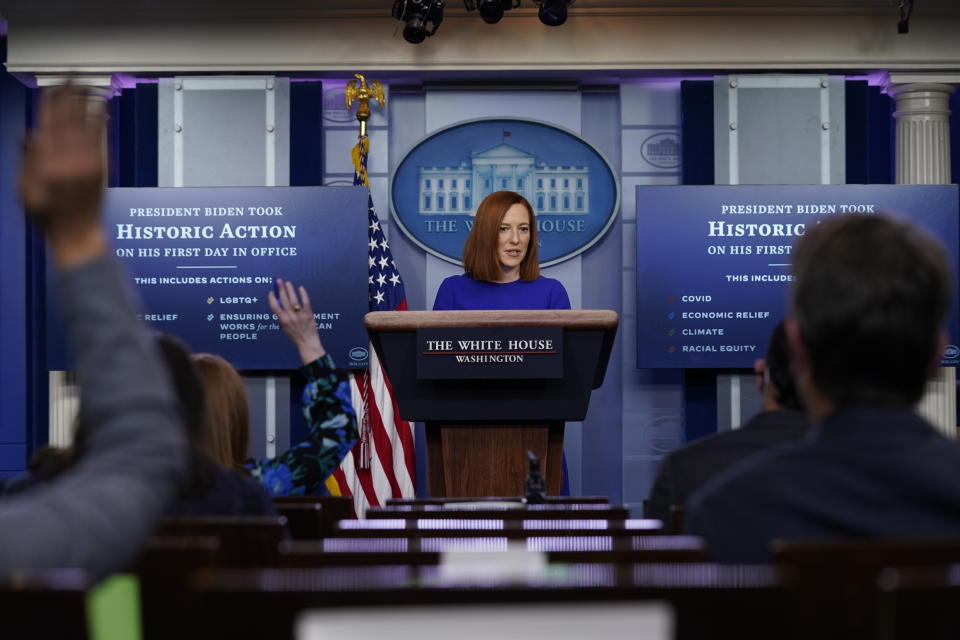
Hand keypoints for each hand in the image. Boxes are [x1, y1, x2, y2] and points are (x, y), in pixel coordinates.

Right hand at [20, 84, 106, 266]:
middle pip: (71, 119)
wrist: (78, 235)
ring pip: (89, 126)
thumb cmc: (49, 217)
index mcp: (48, 164)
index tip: (53, 87)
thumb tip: (30, 135)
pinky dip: (101, 122)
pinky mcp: (101, 169)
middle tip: (75, 76)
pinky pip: (102, 139)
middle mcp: (70, 160)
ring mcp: (89, 164)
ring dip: (90, 103)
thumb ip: (29, 162)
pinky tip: (103, 109)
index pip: (49, 125)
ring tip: (90, 84)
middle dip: (72, 96)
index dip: (52, 103)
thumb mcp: (27, 192)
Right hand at [268, 278, 325, 364]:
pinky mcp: (308, 314)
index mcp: (282, 320)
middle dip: (280, 289)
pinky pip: (305, 302)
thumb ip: (281, 318)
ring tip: (288, 283)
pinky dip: (303, 294)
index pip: (274, 306)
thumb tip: (279, 305)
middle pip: (283, 299)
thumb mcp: (284, 328)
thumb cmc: (295, 336)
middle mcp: (290, 316)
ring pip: (293, 299)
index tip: (271, 292)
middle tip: (279, 281)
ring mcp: (299, 315)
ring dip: (290, 289)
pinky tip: (301, 288)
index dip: (272, 298)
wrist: (307, 343)